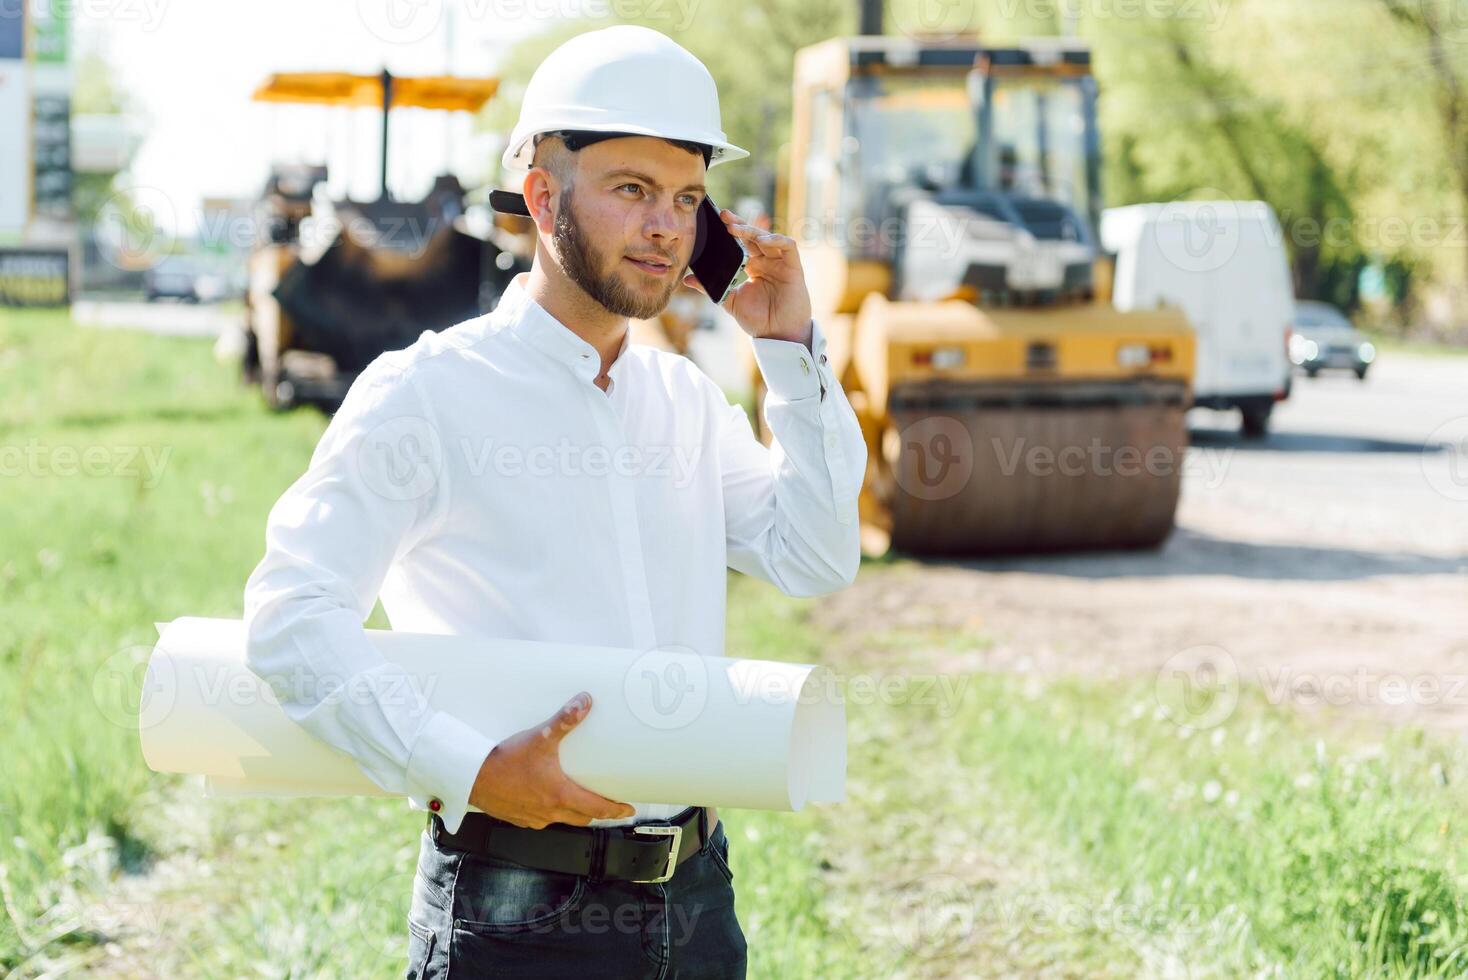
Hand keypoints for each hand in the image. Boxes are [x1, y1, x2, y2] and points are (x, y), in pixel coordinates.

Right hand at [468, 692, 636, 828]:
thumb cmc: (503, 762)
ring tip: (579, 800)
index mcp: (560, 795)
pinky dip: (551, 813)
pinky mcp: (518, 818)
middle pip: (583, 818)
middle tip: (609, 805)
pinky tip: (546, 800)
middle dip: (598, 812)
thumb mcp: (539, 738)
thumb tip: (584, 703)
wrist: (471, 776)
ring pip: (563, 820)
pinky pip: (541, 820)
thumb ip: (564, 720)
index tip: (628, 810)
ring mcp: (533, 818)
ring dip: (574, 813)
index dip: (616, 810)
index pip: (597, 809)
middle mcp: (549, 811)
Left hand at [684, 208, 811, 346]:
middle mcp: (767, 261)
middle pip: (754, 236)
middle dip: (739, 224)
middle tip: (724, 217)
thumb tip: (687, 279)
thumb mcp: (730, 301)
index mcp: (753, 266)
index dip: (732, 230)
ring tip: (736, 229)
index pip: (742, 243)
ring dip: (753, 231)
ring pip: (768, 237)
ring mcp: (781, 263)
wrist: (777, 336)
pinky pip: (788, 246)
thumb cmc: (758, 320)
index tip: (716, 221)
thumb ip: (710, 288)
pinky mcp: (794, 267)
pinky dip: (776, 240)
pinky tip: (762, 241)